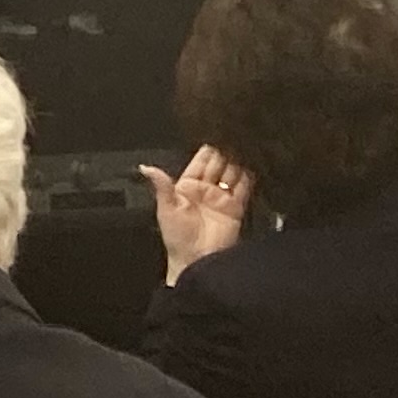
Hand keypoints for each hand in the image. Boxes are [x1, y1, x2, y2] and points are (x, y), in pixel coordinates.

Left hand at [143, 146, 255, 280]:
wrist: (195, 261)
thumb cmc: (177, 238)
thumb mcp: (166, 208)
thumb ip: (161, 185)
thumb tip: (145, 167)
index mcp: (186, 187)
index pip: (199, 163)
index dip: (207, 151)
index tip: (214, 135)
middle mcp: (205, 190)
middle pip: (218, 165)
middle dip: (224, 152)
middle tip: (232, 137)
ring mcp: (221, 198)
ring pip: (231, 173)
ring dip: (237, 161)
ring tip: (243, 146)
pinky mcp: (235, 207)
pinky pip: (243, 188)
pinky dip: (247, 176)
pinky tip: (252, 164)